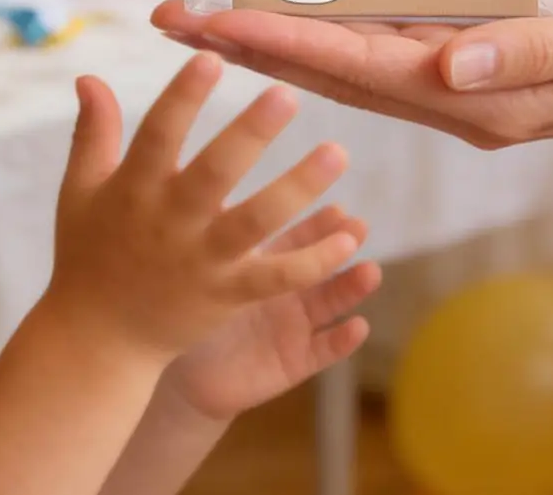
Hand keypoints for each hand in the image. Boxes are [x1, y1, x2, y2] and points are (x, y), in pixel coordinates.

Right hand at [46, 54, 359, 360]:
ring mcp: (202, 262)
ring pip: (256, 223)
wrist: (97, 341)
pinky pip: (277, 278)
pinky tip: (349, 236)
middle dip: (250, 134)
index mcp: (133, 189)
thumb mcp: (79, 190)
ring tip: (337, 152)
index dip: (183, 97)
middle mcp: (170, 223)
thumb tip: (89, 75)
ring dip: (297, 188)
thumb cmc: (89, 253)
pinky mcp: (228, 296)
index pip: (158, 134)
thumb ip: (94, 132)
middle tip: (287, 94)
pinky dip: (314, 261)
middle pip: (214, 173)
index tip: (213, 58)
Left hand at [153, 0, 552, 149]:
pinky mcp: (475, 56)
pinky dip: (334, 24)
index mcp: (480, 98)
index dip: (279, 43)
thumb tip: (448, 65)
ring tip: (209, 9)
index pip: (357, 69)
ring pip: (347, 62)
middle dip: (247, 47)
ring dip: (276, 37)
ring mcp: (462, 80)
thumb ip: (531, 54)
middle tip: (171, 19)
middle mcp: (456, 95)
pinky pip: (388, 43)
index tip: (211, 22)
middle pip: (329, 74)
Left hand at [161, 205, 380, 422]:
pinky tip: (359, 326)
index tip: (337, 207)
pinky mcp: (293, 363)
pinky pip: (321, 352)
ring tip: (370, 272)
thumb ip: (216, 231)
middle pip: (320, 264)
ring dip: (350, 288)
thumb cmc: (189, 312)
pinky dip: (342, 342)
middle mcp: (285, 291)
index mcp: (265, 265)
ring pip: (328, 304)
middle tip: (360, 227)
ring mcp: (293, 327)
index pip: (296, 238)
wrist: (182, 377)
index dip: (317, 224)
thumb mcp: (205, 267)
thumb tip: (212, 176)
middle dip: (341, 245)